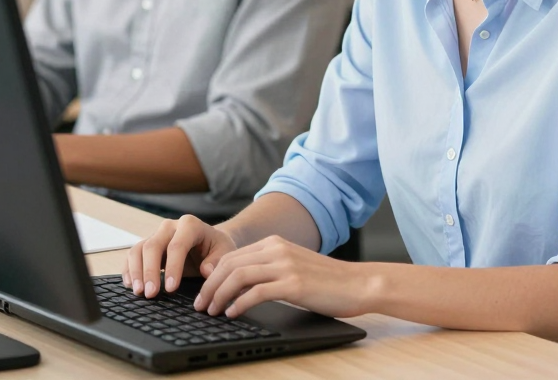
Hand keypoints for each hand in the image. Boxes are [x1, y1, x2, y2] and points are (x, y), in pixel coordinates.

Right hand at [124, 216, 236, 298]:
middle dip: (150, 271)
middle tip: (151, 294)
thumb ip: (217, 260)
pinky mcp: (147, 246)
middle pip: (153, 245)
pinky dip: (129, 269)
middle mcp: (170, 227)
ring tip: (139, 293)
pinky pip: (132, 255)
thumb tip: (206, 270)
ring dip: (136, 272)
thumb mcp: (225, 252)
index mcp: (190, 225)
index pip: (177, 245)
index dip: (173, 267)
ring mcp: (157, 235)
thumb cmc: (217, 248)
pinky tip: (130, 285)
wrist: (209, 242)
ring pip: (139, 249)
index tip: (171, 289)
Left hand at [194, 235, 373, 320]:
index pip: (232, 256)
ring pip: (238, 276)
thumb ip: (268, 268)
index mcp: (275, 243)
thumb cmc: (326, 281)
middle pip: (230, 264)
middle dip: (209, 286)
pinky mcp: (293, 284)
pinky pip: (256, 292)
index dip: (213, 276)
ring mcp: (286, 265)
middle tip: (200, 305)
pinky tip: (232, 314)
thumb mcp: (293, 266)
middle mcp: (278, 249)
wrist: (357, 283)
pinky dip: (238, 304)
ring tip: (211, 311)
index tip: (204, 293)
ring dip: (219, 295)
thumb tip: (237, 285)